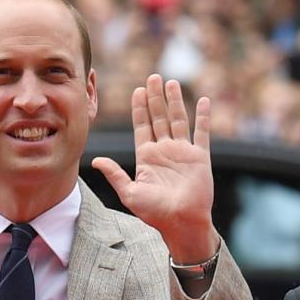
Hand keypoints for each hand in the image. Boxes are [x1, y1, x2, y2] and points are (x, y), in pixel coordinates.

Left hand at [91, 75, 216, 261]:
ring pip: (178, 120)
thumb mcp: (129, 192)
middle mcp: (164, 151)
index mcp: (146, 158)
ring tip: (170, 82)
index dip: (139, 109)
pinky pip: (202, 132)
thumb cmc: (154, 213)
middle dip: (154, 98)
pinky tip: (203, 100)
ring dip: (174, 101)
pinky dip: (203, 116)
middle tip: (152, 77)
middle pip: (158, 118)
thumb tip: (96, 160)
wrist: (180, 222)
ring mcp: (182, 152)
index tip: (137, 91)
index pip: (142, 127)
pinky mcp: (199, 156)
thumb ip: (115, 174)